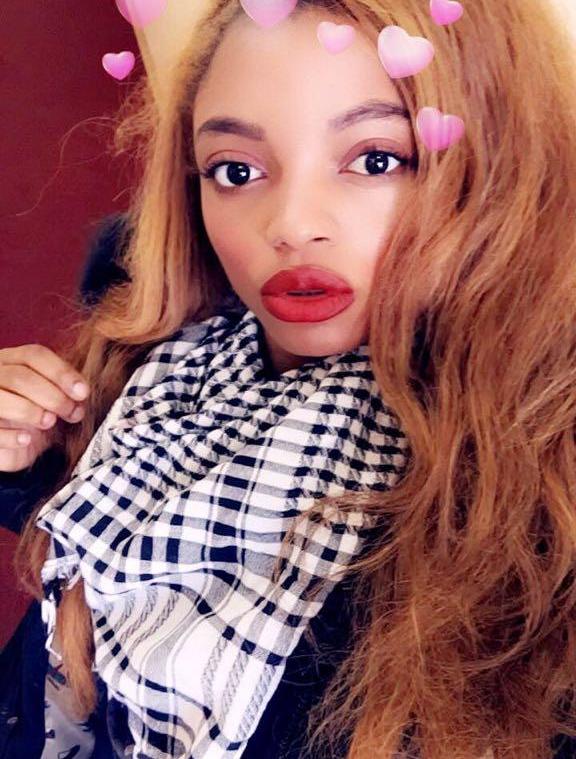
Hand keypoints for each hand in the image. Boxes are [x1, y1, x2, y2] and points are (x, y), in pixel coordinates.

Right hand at [0, 344, 89, 472]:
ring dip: (31, 412)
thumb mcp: (51, 401)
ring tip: (49, 422)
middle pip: (20, 376)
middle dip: (53, 396)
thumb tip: (81, 394)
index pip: (35, 355)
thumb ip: (65, 392)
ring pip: (1, 399)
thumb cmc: (32, 418)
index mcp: (12, 360)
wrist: (8, 446)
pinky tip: (26, 439)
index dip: (61, 373)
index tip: (83, 392)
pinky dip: (10, 436)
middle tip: (72, 413)